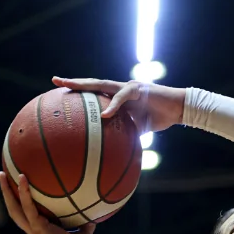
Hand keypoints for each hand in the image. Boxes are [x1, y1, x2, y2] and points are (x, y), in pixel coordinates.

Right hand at [0, 171, 95, 233]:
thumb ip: (85, 225)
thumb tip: (92, 216)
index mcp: (40, 230)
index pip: (24, 214)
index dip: (18, 202)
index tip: (15, 188)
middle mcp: (32, 229)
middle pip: (13, 209)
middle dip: (6, 193)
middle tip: (2, 175)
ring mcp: (33, 229)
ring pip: (14, 207)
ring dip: (7, 191)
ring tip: (2, 174)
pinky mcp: (37, 227)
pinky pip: (28, 207)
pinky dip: (24, 193)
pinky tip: (23, 179)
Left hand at [51, 76, 185, 133]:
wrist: (178, 109)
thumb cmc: (158, 119)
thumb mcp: (136, 130)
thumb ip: (122, 134)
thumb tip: (109, 153)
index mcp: (116, 98)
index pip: (93, 94)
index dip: (77, 93)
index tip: (58, 94)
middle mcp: (119, 89)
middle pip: (91, 84)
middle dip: (73, 82)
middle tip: (55, 80)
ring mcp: (127, 87)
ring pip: (102, 84)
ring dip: (86, 85)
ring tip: (70, 88)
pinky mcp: (138, 89)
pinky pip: (123, 97)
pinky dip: (114, 106)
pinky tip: (105, 114)